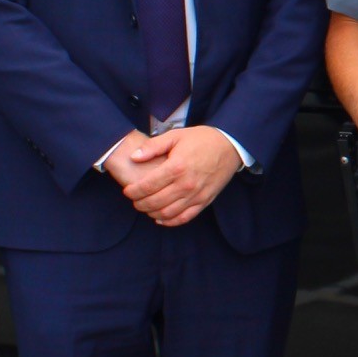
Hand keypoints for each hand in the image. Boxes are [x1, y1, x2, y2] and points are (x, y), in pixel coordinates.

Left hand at [110, 125, 242, 227]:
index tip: (127, 191)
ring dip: (152, 213)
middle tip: (134, 200)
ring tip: (146, 207)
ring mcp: (196, 195)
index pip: (147, 186)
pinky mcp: (205, 201)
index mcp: (176, 167)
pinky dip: (170, 221)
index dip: (133, 191)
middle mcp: (186, 184)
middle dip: (139, 203)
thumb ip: (153, 146)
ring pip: (167, 213)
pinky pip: (185, 217)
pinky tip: (160, 218)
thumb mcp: (176, 135)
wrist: (230, 145)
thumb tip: (134, 157)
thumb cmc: (202, 139)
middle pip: (155, 202)